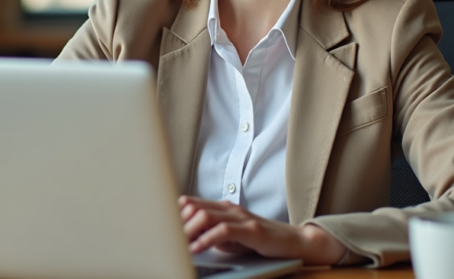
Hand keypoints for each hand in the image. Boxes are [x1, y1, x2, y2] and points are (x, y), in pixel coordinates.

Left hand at [178, 196, 346, 265]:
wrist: (293, 241)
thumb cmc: (260, 241)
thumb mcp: (231, 237)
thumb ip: (211, 234)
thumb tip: (185, 240)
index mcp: (222, 207)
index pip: (191, 203)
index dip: (173, 215)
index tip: (160, 228)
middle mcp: (229, 208)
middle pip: (193, 207)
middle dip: (176, 223)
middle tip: (164, 238)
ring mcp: (241, 216)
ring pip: (205, 216)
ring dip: (188, 231)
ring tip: (176, 244)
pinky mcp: (251, 229)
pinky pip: (223, 231)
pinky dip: (206, 239)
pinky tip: (196, 248)